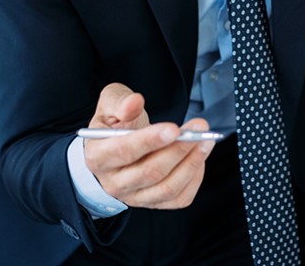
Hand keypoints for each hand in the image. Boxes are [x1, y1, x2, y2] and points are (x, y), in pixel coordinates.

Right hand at [83, 83, 214, 208]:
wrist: (116, 147)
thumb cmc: (116, 124)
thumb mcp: (111, 103)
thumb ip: (121, 101)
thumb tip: (134, 102)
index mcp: (98, 156)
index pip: (123, 152)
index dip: (150, 141)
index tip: (174, 129)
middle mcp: (114, 182)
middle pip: (150, 172)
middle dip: (179, 149)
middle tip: (198, 128)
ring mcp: (135, 196)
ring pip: (167, 187)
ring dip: (192, 163)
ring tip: (205, 141)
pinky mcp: (154, 202)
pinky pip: (179, 198)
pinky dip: (194, 178)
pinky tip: (199, 157)